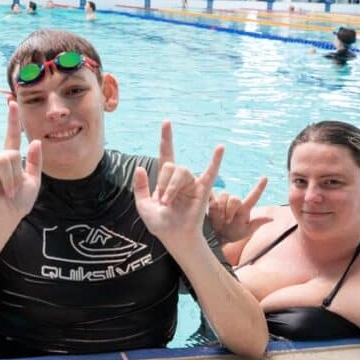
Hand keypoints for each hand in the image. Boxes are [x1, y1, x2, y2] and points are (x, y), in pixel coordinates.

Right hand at [0, 101, 41, 230]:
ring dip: (10, 180)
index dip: (13, 120)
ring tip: (7, 193)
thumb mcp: (34, 181)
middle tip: (13, 192)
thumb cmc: (18, 203)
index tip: (13, 103)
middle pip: (12, 153)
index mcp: (11, 160)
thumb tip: (35, 140)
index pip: (12, 136)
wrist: (6, 220)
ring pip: (4, 160)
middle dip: (17, 175)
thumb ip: (35, 161)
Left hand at [133, 122, 222, 246]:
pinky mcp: (202, 190)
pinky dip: (215, 161)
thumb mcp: (142, 205)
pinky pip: (210, 173)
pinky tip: (220, 148)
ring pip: (182, 171)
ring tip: (168, 202)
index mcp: (165, 179)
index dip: (166, 138)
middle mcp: (180, 178)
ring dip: (171, 186)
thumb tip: (140, 168)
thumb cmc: (160, 224)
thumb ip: (140, 186)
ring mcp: (192, 183)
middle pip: (171, 165)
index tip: (166, 122)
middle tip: (162, 201)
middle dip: (163, 182)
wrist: (173, 237)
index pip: (166, 154)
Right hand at [208, 177, 272, 242]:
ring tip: (220, 218)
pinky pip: (212, 197)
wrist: (217, 236)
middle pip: (234, 198)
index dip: (260, 187)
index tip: (265, 178)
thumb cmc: (234, 234)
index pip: (254, 197)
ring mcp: (223, 202)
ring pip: (223, 196)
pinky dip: (211, 200)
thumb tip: (272, 218)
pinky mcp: (212, 202)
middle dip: (230, 209)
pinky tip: (209, 203)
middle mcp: (235, 203)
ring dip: (221, 208)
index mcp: (244, 209)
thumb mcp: (246, 232)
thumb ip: (257, 224)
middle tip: (227, 220)